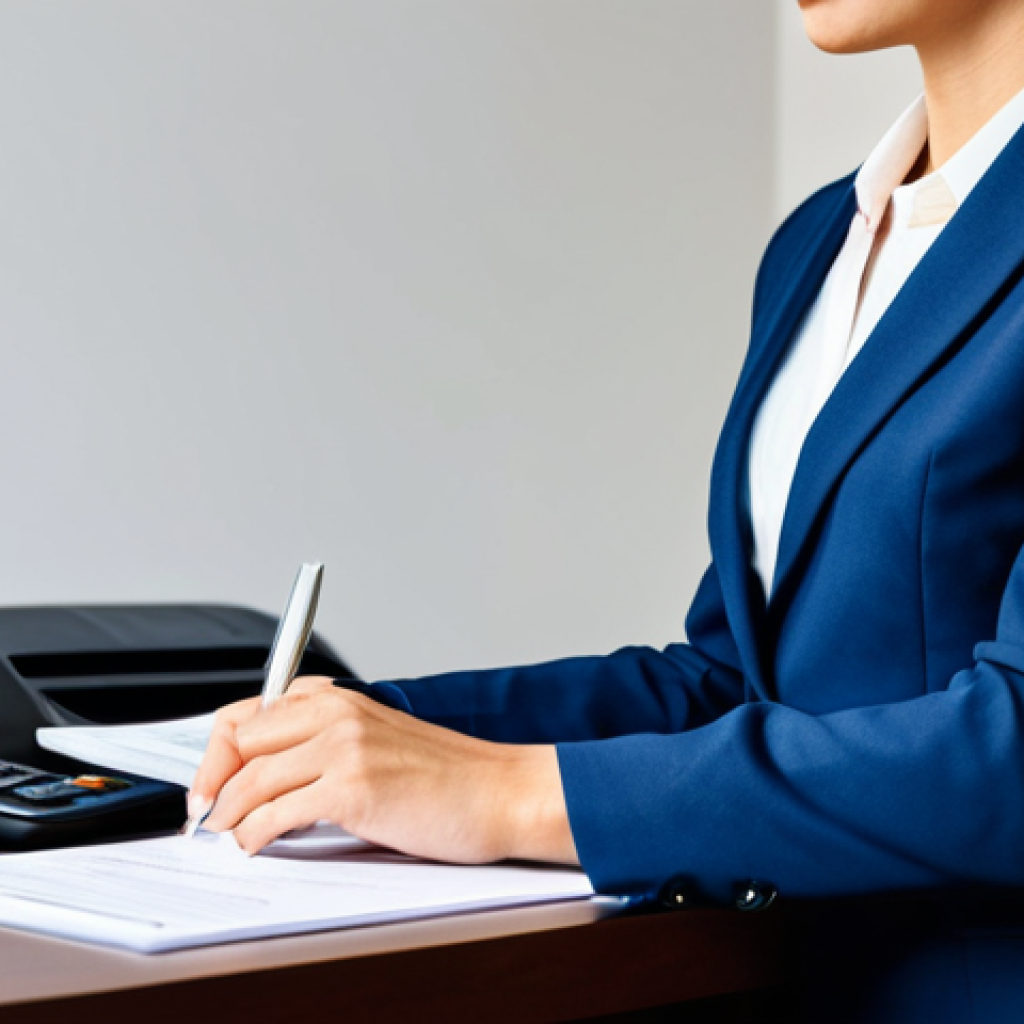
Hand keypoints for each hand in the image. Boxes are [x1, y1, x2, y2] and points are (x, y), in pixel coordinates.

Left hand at [190, 676, 578, 863]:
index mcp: (339, 697)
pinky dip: (253, 834)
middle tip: (205, 815)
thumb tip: (265, 776)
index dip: (217, 751)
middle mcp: (337, 713)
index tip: (207, 781)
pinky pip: (275, 813)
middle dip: (211, 781)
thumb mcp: (377, 740)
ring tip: (228, 834)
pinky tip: (256, 843)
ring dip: (227, 814)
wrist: (499, 791)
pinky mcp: (354, 788)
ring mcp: (345, 747)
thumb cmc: (446, 775)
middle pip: (239, 739)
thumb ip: (324, 744)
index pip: (250, 712)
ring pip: (250, 779)